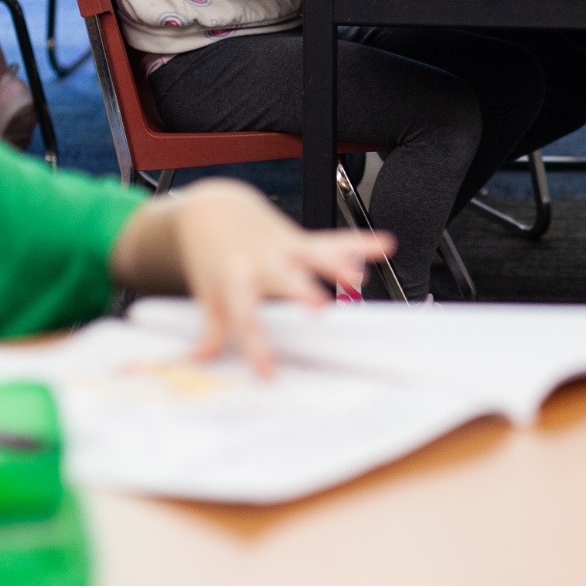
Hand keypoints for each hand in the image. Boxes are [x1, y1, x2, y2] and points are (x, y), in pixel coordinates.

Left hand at [171, 182, 391, 375]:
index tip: (269, 373)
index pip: (245, 317)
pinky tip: (385, 245)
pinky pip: (334, 240)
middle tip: (321, 309)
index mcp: (235, 280)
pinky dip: (360, 243)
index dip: (257, 346)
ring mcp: (286, 249)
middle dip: (304, 292)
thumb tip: (200, 360)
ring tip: (357, 277)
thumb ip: (211, 327)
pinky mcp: (303, 240)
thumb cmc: (212, 257)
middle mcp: (264, 262)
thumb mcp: (207, 293)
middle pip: (286, 280)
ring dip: (337, 263)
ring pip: (315, 254)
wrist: (215, 211)